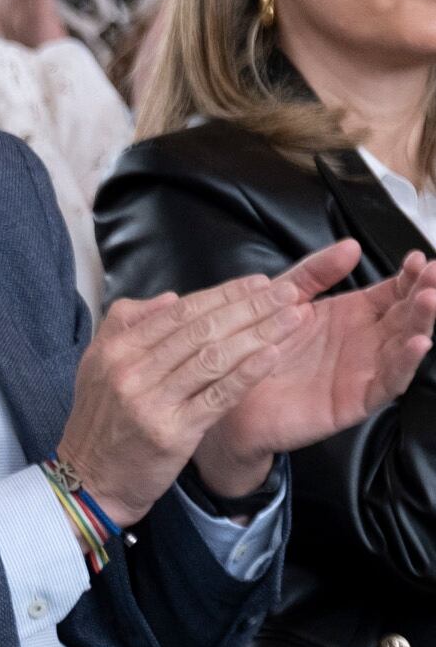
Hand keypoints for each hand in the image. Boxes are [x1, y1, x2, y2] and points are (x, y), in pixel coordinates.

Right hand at [55, 262, 327, 525]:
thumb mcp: (96, 367)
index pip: (178, 313)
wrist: (89, 480)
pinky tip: (273, 356)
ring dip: (259, 334)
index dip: (222, 294)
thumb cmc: (102, 423)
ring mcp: (150, 401)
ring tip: (292, 318)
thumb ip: (126, 325)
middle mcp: (130, 370)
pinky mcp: (172, 432)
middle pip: (200, 330)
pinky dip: (248, 373)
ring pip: (213, 357)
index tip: (259, 283)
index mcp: (115, 350)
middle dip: (249, 307)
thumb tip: (171, 298)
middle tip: (288, 292)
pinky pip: (217, 395)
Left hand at [192, 246, 435, 497]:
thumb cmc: (260, 350)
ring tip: (430, 300)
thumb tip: (351, 245)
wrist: (231, 398)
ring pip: (404, 346)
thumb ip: (315, 272)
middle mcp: (366, 342)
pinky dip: (404, 363)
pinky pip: (387, 383)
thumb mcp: (286, 300)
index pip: (393, 292)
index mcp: (353, 316)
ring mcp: (364, 372)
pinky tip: (416, 343)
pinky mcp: (355, 401)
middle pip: (406, 316)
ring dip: (421, 323)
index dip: (409, 276)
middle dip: (424, 294)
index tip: (419, 258)